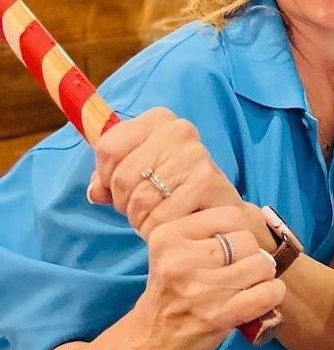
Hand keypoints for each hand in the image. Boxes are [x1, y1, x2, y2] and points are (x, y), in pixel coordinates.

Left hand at [90, 108, 242, 239]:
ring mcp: (195, 155)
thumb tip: (95, 192)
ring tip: (156, 217)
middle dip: (124, 203)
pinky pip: (159, 217)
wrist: (222, 210)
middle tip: (142, 208)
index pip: (107, 148)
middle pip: (121, 177)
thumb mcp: (140, 173)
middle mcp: (179, 130)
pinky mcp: (205, 182)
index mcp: (159, 120)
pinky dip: (156, 230)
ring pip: (139, 200)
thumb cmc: (176, 189)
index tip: (121, 187)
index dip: (106, 176)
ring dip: (140, 219)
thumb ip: (108, 178)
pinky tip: (170, 225)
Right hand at [128, 207, 285, 349]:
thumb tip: (257, 218)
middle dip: (251, 254)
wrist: (150, 338)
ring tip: (247, 284)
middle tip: (240, 269)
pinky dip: (273, 294)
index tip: (232, 247)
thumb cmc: (171, 288)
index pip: (230, 216)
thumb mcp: (172, 250)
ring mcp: (200, 290)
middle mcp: (180, 260)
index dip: (239, 231)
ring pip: (261, 264)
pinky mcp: (217, 316)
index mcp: (168, 236)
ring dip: (263, 275)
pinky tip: (261, 297)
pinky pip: (267, 293)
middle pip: (247, 240)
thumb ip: (205, 230)